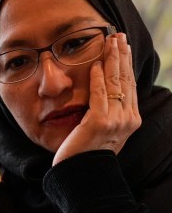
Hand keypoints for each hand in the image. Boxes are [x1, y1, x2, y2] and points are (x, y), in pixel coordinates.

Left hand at [53, 32, 140, 164]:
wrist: (82, 176)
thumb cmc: (86, 155)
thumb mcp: (103, 132)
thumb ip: (107, 114)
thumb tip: (105, 96)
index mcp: (130, 120)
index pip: (129, 86)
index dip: (126, 64)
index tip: (123, 47)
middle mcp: (127, 119)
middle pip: (125, 80)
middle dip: (121, 56)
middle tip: (118, 36)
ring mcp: (115, 121)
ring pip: (115, 84)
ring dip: (112, 60)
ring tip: (109, 42)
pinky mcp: (98, 123)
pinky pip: (99, 96)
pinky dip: (98, 79)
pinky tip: (96, 65)